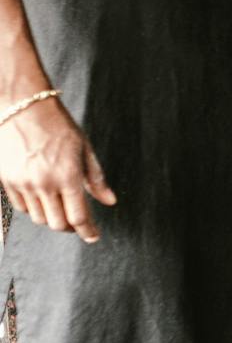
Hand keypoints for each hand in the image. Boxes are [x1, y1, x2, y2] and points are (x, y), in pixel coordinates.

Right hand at [0, 97, 116, 243]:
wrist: (21, 106)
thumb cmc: (55, 123)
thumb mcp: (83, 147)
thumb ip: (96, 178)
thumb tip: (110, 200)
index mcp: (67, 175)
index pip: (79, 216)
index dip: (88, 231)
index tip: (93, 236)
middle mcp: (44, 183)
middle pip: (57, 223)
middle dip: (70, 227)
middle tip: (77, 222)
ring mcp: (23, 183)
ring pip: (39, 217)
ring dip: (51, 218)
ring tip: (59, 207)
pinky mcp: (6, 181)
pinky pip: (21, 207)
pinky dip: (33, 208)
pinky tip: (41, 197)